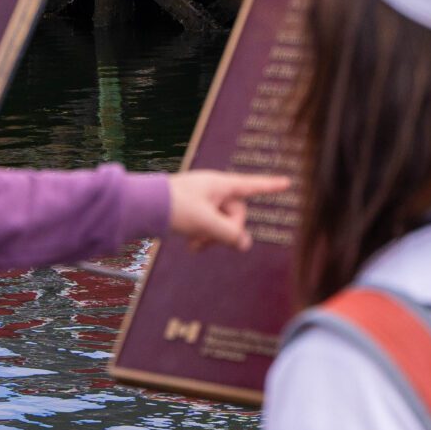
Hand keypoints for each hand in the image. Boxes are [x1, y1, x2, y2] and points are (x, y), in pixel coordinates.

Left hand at [164, 170, 285, 251]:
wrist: (142, 206)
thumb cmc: (174, 207)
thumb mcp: (205, 223)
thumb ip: (228, 234)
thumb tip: (245, 244)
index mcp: (220, 184)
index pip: (252, 185)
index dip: (271, 186)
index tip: (288, 182)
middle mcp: (215, 190)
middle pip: (236, 213)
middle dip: (225, 231)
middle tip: (207, 241)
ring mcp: (204, 200)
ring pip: (221, 222)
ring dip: (212, 237)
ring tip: (195, 246)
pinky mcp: (194, 210)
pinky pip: (209, 225)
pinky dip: (204, 236)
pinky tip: (192, 246)